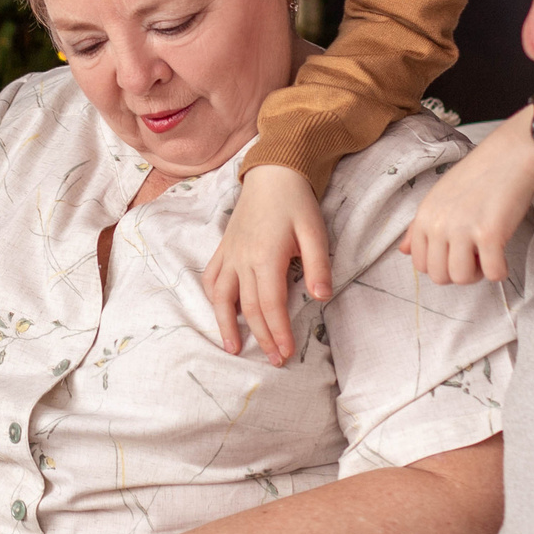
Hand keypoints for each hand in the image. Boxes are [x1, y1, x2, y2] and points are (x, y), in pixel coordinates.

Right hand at [202, 164, 330, 364]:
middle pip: (249, 307)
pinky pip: (211, 278)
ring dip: (226, 325)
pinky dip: (213, 299)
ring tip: (233, 348)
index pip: (271, 304)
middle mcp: (243, 259)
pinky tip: (220, 313)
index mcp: (266, 256)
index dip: (278, 331)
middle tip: (274, 360)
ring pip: (222, 297)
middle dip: (262, 336)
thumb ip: (318, 266)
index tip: (286, 353)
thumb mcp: (315, 231)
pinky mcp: (224, 248)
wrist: (272, 173)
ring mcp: (230, 254)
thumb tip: (322, 298)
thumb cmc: (296, 202)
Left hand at [401, 108, 533, 284]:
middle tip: (474, 257)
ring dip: (477, 274)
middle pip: (439, 276)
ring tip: (487, 255)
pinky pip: (492, 273)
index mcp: (425, 216)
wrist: (509, 157)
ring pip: (461, 278)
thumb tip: (404, 250)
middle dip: (458, 272)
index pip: (419, 263)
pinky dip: (499, 271)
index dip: (440, 265)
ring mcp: (463, 230)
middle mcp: (439, 224)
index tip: (455, 255)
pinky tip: (502, 257)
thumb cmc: (478, 175)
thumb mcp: (439, 197)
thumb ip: (419, 226)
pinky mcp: (489, 234)